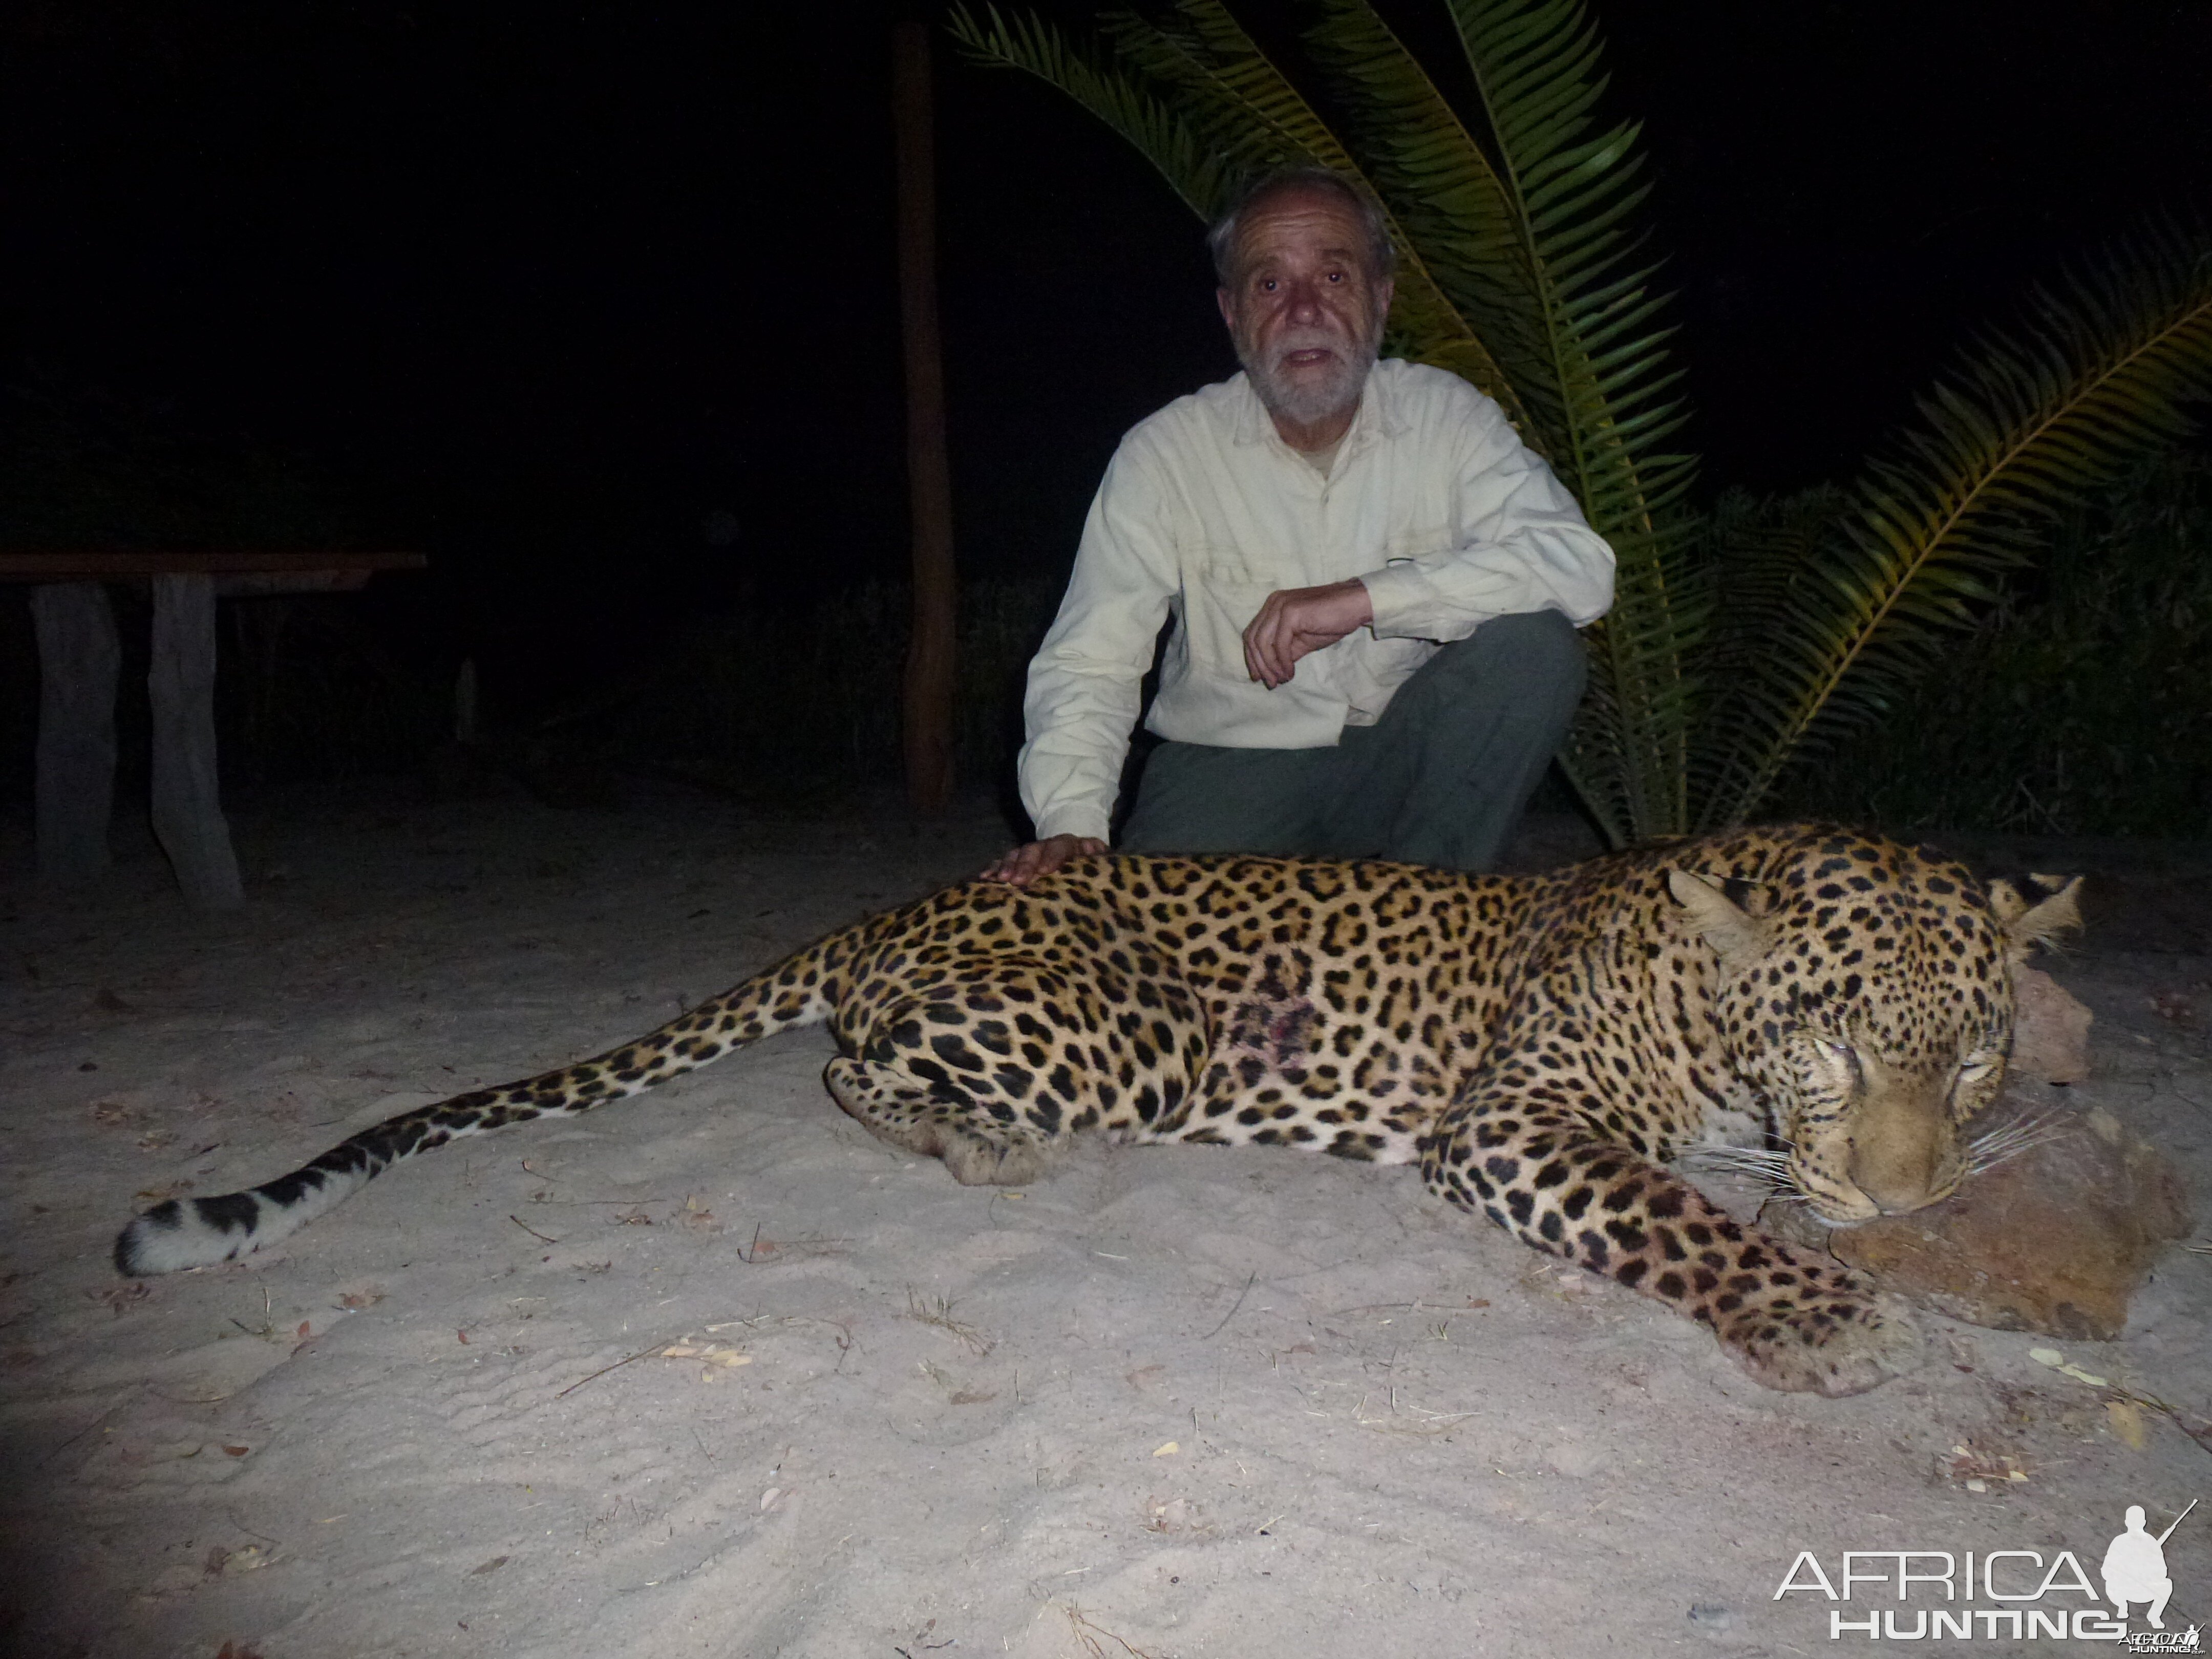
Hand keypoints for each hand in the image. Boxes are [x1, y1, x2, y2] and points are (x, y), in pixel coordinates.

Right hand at [980, 834, 1107, 886]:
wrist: (1079, 857)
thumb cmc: (1091, 867)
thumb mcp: (1101, 863)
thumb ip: (1100, 858)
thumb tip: (1097, 851)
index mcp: (1070, 845)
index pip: (1061, 846)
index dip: (1052, 857)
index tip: (1045, 870)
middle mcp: (1047, 846)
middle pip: (1034, 850)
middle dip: (1024, 864)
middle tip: (1016, 880)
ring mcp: (1031, 854)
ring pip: (1016, 854)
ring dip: (1006, 866)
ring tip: (998, 880)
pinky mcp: (1018, 863)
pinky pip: (1003, 863)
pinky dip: (993, 870)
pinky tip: (983, 878)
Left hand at [1241, 578, 1373, 688]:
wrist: (1355, 605)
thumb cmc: (1332, 621)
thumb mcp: (1303, 640)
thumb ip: (1285, 651)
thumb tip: (1270, 671)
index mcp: (1272, 606)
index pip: (1251, 634)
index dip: (1252, 658)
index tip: (1259, 677)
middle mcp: (1273, 603)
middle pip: (1251, 639)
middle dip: (1259, 665)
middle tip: (1270, 684)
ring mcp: (1280, 605)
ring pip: (1262, 642)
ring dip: (1270, 666)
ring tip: (1281, 680)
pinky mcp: (1291, 612)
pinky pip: (1279, 643)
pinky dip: (1283, 662)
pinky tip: (1290, 673)